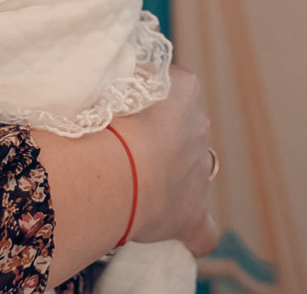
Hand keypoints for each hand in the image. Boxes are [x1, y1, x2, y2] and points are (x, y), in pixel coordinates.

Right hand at [33, 69, 216, 282]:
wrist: (113, 166)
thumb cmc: (104, 117)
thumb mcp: (112, 78)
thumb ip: (121, 76)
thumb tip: (112, 71)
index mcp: (184, 90)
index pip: (172, 91)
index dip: (147, 106)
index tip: (123, 116)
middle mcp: (199, 127)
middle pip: (182, 132)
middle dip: (160, 142)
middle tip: (121, 153)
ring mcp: (198, 172)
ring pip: (191, 172)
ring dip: (170, 179)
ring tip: (135, 189)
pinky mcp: (191, 215)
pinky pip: (201, 230)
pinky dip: (193, 233)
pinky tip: (183, 236)